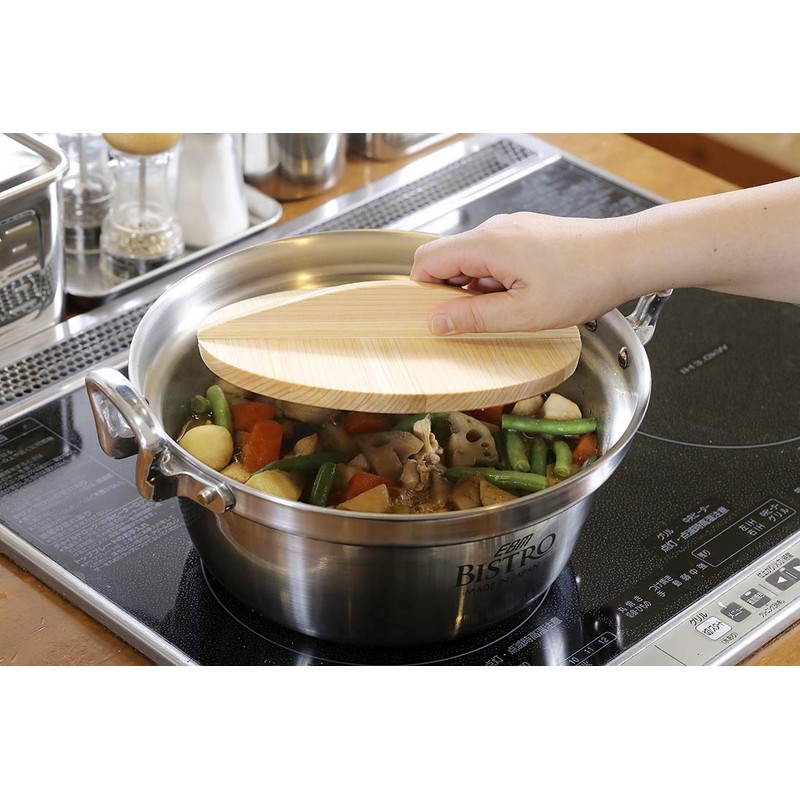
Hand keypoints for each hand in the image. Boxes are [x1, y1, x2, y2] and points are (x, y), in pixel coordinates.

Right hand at [411, 212, 630, 333]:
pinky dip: (497, 279)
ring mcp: (512, 228)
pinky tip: (524, 296)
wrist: (628, 255)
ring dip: (478, 289)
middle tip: (477, 320)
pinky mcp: (527, 233)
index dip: (421, 291)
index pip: (426, 260)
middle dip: (451, 292)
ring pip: (473, 260)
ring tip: (511, 310)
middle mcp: (494, 229)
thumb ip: (474, 317)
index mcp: (486, 244)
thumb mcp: (523, 313)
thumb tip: (436, 322)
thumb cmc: (584, 281)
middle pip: (447, 259)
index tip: (435, 316)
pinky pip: (495, 256)